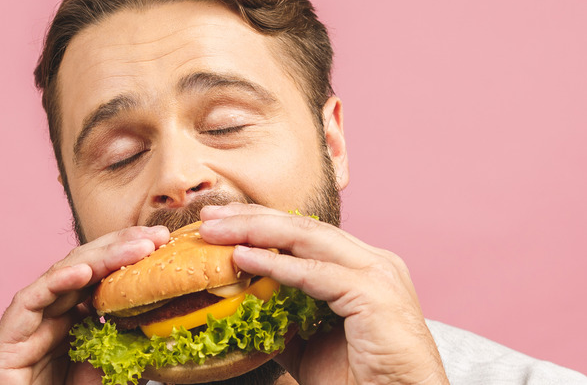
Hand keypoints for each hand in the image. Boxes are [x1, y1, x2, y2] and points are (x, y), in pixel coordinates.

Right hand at [0, 226, 169, 384]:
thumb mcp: (106, 376)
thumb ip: (127, 354)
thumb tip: (164, 334)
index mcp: (72, 321)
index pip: (102, 277)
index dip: (130, 257)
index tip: (163, 245)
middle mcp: (49, 315)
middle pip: (85, 267)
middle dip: (120, 247)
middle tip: (156, 236)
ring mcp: (27, 323)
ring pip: (63, 276)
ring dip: (100, 258)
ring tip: (135, 247)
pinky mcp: (6, 336)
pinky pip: (31, 300)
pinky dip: (58, 282)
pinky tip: (84, 271)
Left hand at [199, 203, 447, 384]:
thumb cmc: (363, 380)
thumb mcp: (309, 343)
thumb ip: (282, 317)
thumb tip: (241, 305)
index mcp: (361, 267)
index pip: (304, 233)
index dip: (260, 223)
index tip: (219, 224)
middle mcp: (372, 262)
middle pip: (302, 227)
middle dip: (251, 218)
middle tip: (209, 218)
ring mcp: (378, 274)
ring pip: (307, 239)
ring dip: (255, 231)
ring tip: (217, 232)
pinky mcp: (374, 294)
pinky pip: (316, 274)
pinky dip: (276, 265)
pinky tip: (244, 258)